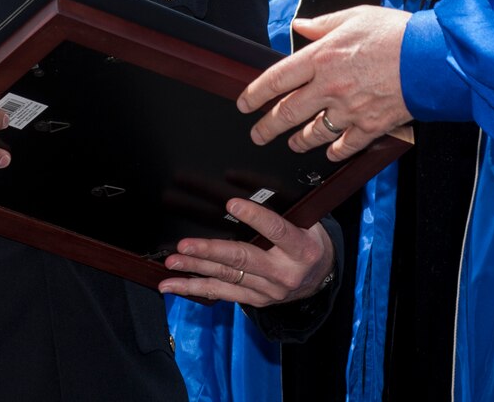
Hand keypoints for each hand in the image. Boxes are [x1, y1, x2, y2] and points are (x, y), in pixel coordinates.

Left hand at [157, 198, 334, 306]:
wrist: (320, 278)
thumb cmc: (309, 242)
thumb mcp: (308, 224)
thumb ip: (283, 213)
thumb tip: (249, 192)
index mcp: (301, 249)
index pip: (277, 232)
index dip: (255, 217)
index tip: (231, 204)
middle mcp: (285, 273)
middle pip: (243, 259)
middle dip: (210, 252)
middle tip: (185, 245)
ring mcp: (268, 290)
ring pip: (227, 277)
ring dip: (196, 269)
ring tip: (173, 262)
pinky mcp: (256, 300)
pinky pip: (223, 293)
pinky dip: (196, 289)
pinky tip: (175, 284)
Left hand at [237, 5, 413, 160]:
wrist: (430, 56)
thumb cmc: (396, 33)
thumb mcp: (355, 16)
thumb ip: (323, 25)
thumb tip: (301, 27)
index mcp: (322, 57)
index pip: (276, 79)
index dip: (255, 93)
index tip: (244, 103)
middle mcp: (330, 87)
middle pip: (287, 113)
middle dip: (267, 127)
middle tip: (258, 134)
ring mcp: (349, 110)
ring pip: (313, 133)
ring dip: (298, 140)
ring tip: (292, 142)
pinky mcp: (370, 126)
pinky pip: (345, 146)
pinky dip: (334, 152)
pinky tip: (329, 152)